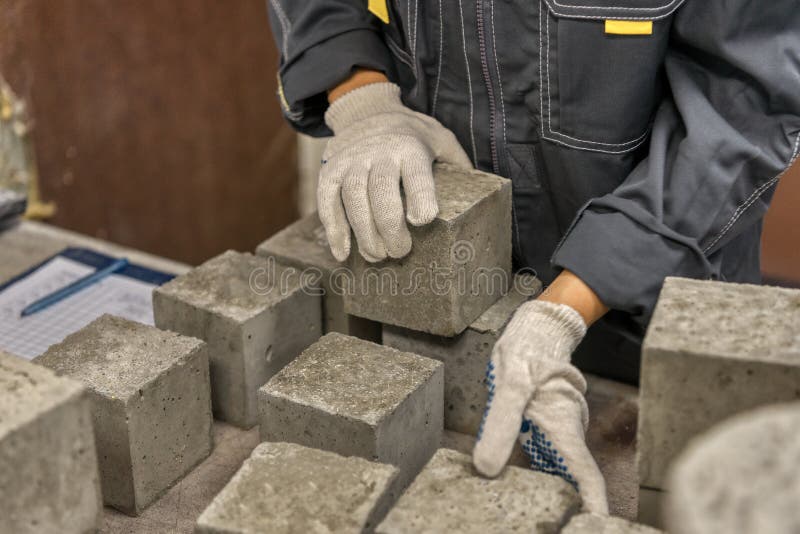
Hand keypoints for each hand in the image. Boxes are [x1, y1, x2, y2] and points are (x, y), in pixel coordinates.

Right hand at [319, 82, 471, 261]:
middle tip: (399, 252)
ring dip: (364, 233)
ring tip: (377, 256)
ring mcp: (352, 161)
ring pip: (353, 199)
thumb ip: (457, 163)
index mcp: (411, 146)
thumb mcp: (440, 138)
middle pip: (381, 192)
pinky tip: (344, 252)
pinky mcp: (331, 170)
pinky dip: (335, 229)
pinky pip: (328, 201)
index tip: (422, 221)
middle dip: (389, 227)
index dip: (419, 197)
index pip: (415, 174)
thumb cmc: (411, 133)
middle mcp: (379, 152)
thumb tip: (482, 197)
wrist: (367, 110)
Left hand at [472, 299, 608, 513]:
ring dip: (554, 499)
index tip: (591, 527)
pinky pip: (543, 464)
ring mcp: (553, 436)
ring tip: (538, 521)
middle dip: (570, 509)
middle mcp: (563, 437)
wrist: (534, 333)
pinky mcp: (540, 433)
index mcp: (563, 428)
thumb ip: (500, 424)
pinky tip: (520, 497)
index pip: (585, 478)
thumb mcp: (511, 385)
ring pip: (558, 476)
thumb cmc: (526, 355)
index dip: (592, 507)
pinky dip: (538, 483)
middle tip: (556, 526)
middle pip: (573, 484)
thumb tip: (485, 468)